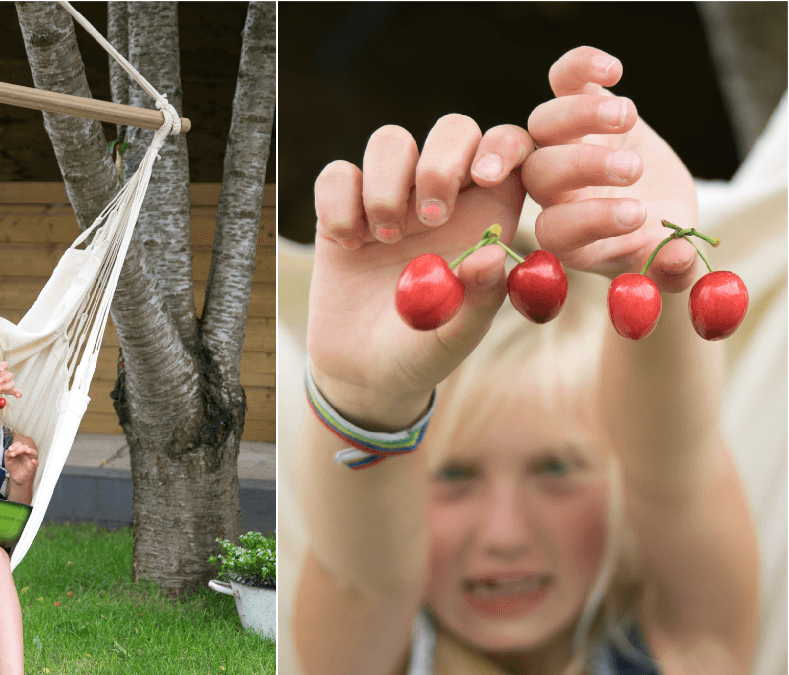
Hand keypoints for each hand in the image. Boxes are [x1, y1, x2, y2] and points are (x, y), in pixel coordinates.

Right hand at [0, 362, 22, 399]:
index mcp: (5, 389)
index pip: (15, 391)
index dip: (18, 393)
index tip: (17, 395)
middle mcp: (6, 381)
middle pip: (12, 384)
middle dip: (7, 387)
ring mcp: (4, 373)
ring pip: (10, 375)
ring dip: (5, 379)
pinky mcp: (0, 366)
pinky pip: (6, 364)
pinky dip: (4, 367)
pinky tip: (0, 370)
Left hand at [5, 441, 37, 487]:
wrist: (15, 477)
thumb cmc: (12, 467)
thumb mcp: (7, 459)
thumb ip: (7, 453)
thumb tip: (10, 450)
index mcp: (20, 451)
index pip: (20, 444)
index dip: (15, 445)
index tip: (10, 449)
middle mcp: (26, 454)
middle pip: (26, 447)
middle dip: (19, 449)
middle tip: (13, 454)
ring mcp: (29, 460)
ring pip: (34, 453)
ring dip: (31, 450)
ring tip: (26, 450)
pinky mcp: (32, 467)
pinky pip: (36, 464)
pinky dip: (35, 462)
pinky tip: (33, 461)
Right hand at [309, 116, 532, 428]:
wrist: (363, 373)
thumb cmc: (423, 350)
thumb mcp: (457, 337)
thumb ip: (480, 300)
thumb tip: (492, 256)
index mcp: (486, 216)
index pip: (509, 149)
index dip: (504, 146)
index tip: (485, 176)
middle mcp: (441, 195)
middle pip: (452, 129)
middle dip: (440, 163)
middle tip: (431, 219)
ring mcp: (389, 197)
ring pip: (390, 141)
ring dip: (387, 186)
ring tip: (384, 240)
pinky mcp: (342, 208)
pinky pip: (337, 174)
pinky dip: (340, 203)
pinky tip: (349, 244)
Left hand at [522, 46, 698, 292]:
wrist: (657, 209)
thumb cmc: (656, 244)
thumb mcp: (667, 264)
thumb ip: (670, 270)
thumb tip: (679, 258)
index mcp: (565, 237)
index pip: (555, 229)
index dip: (589, 221)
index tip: (637, 216)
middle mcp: (552, 191)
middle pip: (540, 173)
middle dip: (583, 168)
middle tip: (633, 170)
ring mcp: (562, 145)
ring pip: (543, 124)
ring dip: (581, 116)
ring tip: (629, 118)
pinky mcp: (581, 106)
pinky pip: (563, 80)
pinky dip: (579, 67)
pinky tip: (613, 72)